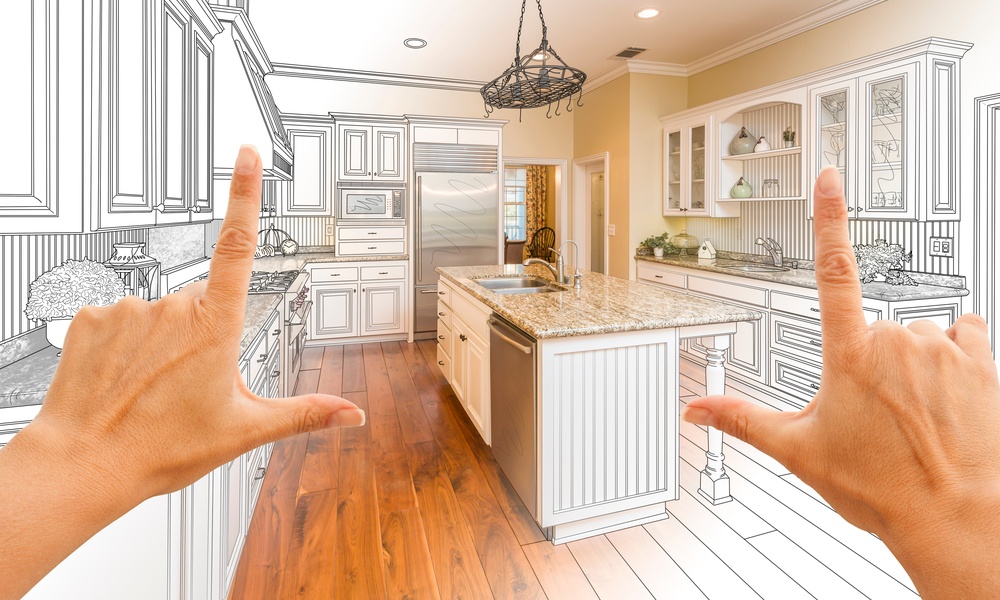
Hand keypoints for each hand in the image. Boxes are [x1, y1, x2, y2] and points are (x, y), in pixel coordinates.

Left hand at [0, 146, 363, 598]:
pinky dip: (124, 344)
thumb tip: (351, 414)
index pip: (237, 245)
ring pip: (159, 313)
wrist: (84, 464)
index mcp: (215, 326)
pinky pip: (119, 319)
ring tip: (152, 389)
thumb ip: (304, 413)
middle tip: (190, 384)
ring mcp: (129, 309)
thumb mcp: (245, 430)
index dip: (245, 194)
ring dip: (161, 342)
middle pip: (200, 302)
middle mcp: (172, 307)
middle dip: (202, 333)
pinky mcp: (91, 317)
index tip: (247, 156)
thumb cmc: (161, 448)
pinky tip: (122, 378)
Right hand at [684, 166, 999, 597]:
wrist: (955, 518)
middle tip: (873, 412)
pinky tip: (949, 390)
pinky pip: (966, 332)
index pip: (832, 269)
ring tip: (913, 413)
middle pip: (875, 327)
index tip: (830, 176)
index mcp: (848, 354)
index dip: (828, 216)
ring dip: (913, 362)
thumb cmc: (881, 488)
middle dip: (871, 360)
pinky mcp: (981, 361)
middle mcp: (897, 341)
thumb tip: (696, 411)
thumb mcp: (799, 452)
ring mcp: (942, 348)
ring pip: (919, 334)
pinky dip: (955, 352)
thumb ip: (742, 420)